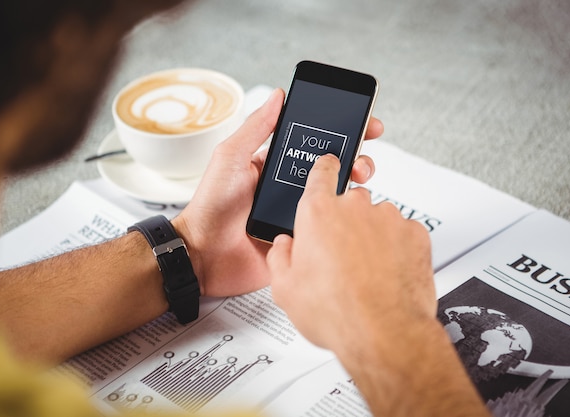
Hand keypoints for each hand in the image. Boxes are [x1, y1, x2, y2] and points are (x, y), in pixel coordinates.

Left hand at [172, 89, 383, 296]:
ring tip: (356, 184)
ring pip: (339, 198)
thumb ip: (256, 128)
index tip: (365, 123)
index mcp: (279, 166)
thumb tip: (279, 96)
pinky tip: (349, 215)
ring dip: (355, 188)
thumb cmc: (211, 206)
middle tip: (362, 159)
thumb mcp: (231, 157)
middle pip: (336, 170)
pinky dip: (344, 221)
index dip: (344, 132)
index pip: (317, 144)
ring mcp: (301, 214)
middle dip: (358, 159)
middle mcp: (293, 189)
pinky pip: (331, 229)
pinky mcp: (304, 240)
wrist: (204, 254)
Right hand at [267, 154, 434, 351]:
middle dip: (345, 223)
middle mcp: (354, 208)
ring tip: (366, 271)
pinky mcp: (415, 233)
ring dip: (372, 236)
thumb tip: (283, 246)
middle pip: (350, 202)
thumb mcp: (286, 289)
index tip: (328, 166)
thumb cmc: (337, 312)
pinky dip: (397, 247)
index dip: (324, 168)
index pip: (322, 172)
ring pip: (378, 219)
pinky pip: (403, 233)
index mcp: (318, 213)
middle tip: (341, 256)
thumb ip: (280, 257)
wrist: (384, 333)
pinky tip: (387, 273)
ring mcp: (388, 218)